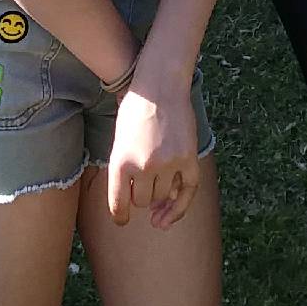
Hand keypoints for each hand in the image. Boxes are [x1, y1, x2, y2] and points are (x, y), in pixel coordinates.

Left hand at [105, 72, 201, 229]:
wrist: (159, 85)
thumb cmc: (135, 110)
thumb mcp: (120, 141)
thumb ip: (126, 171)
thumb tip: (144, 201)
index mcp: (120, 161)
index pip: (118, 204)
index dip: (120, 216)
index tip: (122, 220)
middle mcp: (143, 166)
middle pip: (143, 201)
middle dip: (141, 198)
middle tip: (141, 188)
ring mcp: (168, 163)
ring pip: (163, 196)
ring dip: (160, 196)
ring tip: (156, 186)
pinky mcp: (188, 157)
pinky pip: (188, 190)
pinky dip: (181, 204)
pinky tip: (173, 209)